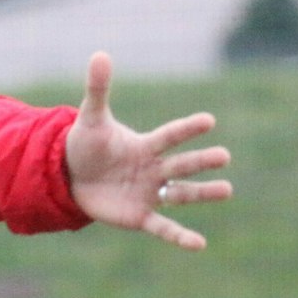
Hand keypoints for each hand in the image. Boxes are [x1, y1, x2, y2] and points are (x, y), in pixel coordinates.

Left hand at [64, 53, 231, 250]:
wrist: (69, 177)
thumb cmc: (86, 145)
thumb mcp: (90, 118)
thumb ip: (98, 89)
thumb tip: (99, 54)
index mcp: (145, 146)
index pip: (169, 136)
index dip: (186, 129)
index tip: (208, 120)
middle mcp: (154, 169)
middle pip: (181, 164)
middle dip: (200, 161)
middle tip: (224, 156)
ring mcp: (149, 193)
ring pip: (181, 194)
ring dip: (203, 193)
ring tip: (227, 190)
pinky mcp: (140, 216)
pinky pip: (163, 228)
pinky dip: (180, 236)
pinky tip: (199, 244)